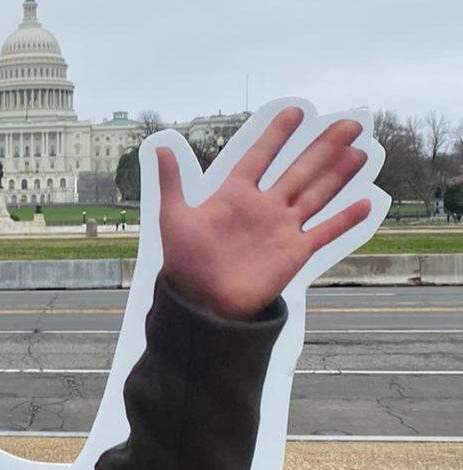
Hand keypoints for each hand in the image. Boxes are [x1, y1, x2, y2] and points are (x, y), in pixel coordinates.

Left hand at [157, 106, 372, 319]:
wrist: (201, 303)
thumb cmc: (184, 263)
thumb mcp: (174, 218)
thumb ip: (171, 182)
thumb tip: (158, 147)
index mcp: (235, 196)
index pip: (260, 156)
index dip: (277, 135)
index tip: (295, 111)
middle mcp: (263, 208)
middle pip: (298, 169)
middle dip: (323, 146)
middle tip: (348, 122)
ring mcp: (281, 229)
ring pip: (316, 194)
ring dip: (338, 173)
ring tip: (359, 151)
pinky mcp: (294, 252)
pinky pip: (324, 232)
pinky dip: (344, 219)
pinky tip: (366, 202)